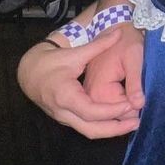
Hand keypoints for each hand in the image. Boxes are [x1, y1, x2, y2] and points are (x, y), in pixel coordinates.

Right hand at [17, 27, 140, 137]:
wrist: (28, 72)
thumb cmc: (50, 62)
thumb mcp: (75, 53)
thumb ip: (99, 45)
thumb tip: (119, 32)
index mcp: (65, 96)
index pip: (92, 112)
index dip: (112, 111)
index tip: (130, 104)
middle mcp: (63, 112)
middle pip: (92, 130)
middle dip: (115, 129)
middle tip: (136, 123)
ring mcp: (63, 118)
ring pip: (88, 132)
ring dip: (109, 130)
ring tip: (130, 124)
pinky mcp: (66, 119)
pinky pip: (84, 128)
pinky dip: (101, 127)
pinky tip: (116, 122)